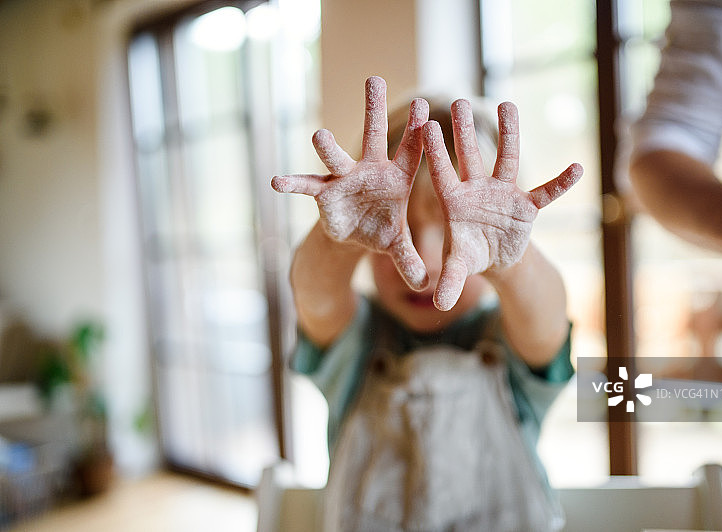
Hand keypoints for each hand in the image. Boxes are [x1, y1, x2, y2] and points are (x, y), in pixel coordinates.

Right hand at [272, 76, 429, 289]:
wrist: (356, 234)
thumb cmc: (383, 231)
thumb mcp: (398, 246)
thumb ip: (411, 260)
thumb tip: (427, 285)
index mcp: (397, 178)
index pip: (411, 150)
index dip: (417, 132)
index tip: (425, 108)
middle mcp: (370, 170)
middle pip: (373, 135)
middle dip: (373, 108)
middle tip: (373, 78)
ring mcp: (345, 179)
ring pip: (336, 155)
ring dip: (327, 146)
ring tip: (317, 135)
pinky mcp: (324, 193)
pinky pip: (307, 185)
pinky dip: (293, 183)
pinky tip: (276, 182)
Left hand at [422, 99, 582, 310]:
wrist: (495, 259)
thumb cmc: (469, 256)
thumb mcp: (459, 267)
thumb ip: (448, 280)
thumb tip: (436, 304)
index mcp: (455, 202)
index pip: (442, 174)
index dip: (435, 153)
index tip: (427, 127)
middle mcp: (478, 190)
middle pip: (470, 156)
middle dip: (465, 131)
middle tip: (457, 101)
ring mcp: (504, 194)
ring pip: (506, 160)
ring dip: (508, 135)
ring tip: (507, 104)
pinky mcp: (527, 205)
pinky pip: (547, 192)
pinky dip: (562, 183)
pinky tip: (578, 169)